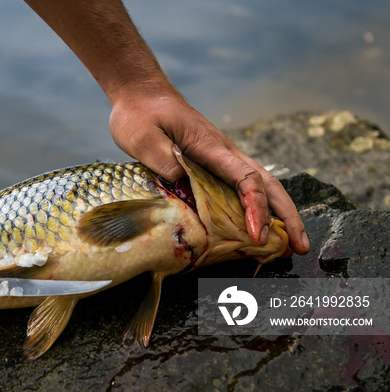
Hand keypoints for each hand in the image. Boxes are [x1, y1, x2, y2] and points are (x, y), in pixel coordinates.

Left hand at [108, 80, 309, 254]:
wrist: (142, 93)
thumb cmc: (140, 114)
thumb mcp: (143, 138)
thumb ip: (164, 162)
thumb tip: (185, 186)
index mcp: (212, 147)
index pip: (245, 179)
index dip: (255, 208)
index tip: (257, 235)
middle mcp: (225, 152)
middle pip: (268, 184)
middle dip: (288, 216)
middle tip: (301, 248)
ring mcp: (222, 157)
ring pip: (262, 185)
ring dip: (280, 213)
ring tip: (293, 244)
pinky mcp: (214, 162)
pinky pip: (244, 186)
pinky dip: (259, 206)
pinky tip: (261, 226)